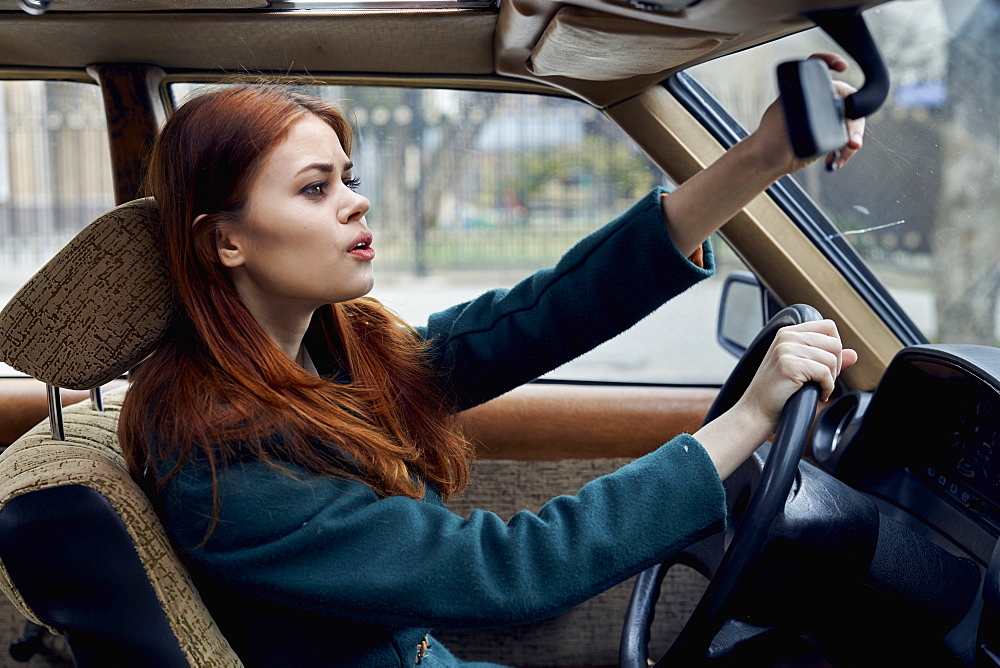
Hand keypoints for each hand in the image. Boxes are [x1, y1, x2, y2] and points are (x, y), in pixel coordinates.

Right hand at [734, 319, 857, 433]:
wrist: (756, 412)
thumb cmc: (777, 394)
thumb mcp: (803, 370)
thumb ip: (827, 359)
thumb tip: (854, 354)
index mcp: (788, 333)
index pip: (828, 326)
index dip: (834, 348)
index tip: (825, 367)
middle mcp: (786, 337)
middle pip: (834, 342)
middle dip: (835, 365)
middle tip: (822, 381)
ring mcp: (786, 350)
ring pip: (831, 358)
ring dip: (830, 379)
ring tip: (818, 388)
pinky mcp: (789, 365)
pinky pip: (825, 373)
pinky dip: (827, 388)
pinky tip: (817, 395)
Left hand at [747, 53, 866, 175]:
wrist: (769, 160)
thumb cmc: (769, 137)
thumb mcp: (781, 117)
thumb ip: (797, 107)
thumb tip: (815, 105)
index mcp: (806, 91)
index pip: (820, 69)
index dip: (832, 62)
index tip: (842, 66)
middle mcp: (819, 100)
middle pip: (848, 100)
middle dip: (855, 122)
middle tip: (852, 140)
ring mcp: (828, 117)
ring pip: (853, 122)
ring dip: (853, 138)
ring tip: (842, 154)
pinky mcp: (831, 134)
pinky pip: (849, 138)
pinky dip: (847, 149)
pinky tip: (836, 160)